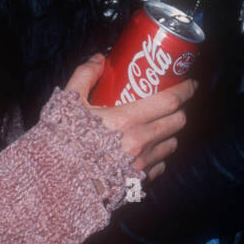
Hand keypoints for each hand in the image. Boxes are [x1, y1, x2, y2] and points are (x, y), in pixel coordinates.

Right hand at [65, 53, 197, 179]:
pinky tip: (148, 150)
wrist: (52, 184)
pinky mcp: (138, 183)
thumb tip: (100, 58)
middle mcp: (139, 143)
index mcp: (126, 120)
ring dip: (170, 132)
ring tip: (159, 125)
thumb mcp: (69, 103)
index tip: (190, 83)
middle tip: (174, 102)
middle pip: (177, 122)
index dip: (185, 90)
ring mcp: (141, 166)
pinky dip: (159, 155)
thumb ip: (85, 76)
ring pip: (171, 144)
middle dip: (180, 109)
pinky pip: (160, 165)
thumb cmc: (61, 142)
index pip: (170, 101)